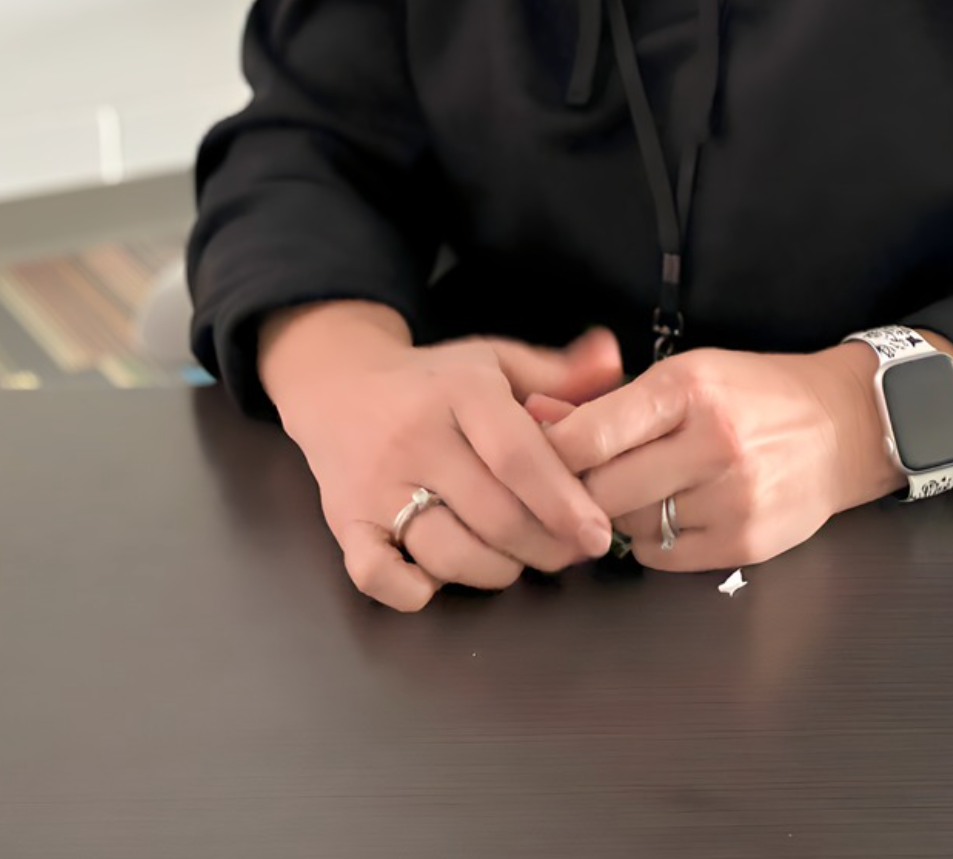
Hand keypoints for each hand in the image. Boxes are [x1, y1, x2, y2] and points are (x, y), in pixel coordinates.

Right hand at [259, 301, 623, 611]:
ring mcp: (374, 485)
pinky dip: (416, 591)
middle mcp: (415, 438)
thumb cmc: (434, 381)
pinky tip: (441, 575)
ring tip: (515, 557)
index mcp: (460, 392)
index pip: (518, 457)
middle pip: (493, 515)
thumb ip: (558, 371)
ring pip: (446, 553)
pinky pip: (378, 577)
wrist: (337, 383)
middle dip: (544, 547)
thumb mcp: (494, 362)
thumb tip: (616, 361)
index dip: (564, 502)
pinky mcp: (344, 522)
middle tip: (569, 551)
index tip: (597, 533)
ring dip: (495, 570)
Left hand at [543, 345, 901, 572]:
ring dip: (618, 514)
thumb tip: (532, 415)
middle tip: (576, 482)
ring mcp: (733, 498)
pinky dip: (652, 540)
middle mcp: (712, 443)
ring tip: (637, 489)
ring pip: (630, 526)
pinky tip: (671, 511)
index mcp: (689, 388)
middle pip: (603, 490)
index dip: (550, 452)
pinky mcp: (746, 544)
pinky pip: (662, 557)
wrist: (842, 428)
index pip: (591, 435)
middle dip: (579, 490)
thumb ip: (608, 401)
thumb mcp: (686, 374)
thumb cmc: (754, 394)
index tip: (534, 455)